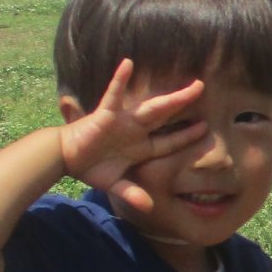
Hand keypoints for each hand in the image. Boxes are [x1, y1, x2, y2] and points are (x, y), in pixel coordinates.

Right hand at [58, 59, 207, 213]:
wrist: (65, 158)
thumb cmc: (91, 168)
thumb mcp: (114, 184)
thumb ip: (131, 194)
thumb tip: (148, 207)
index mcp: (141, 147)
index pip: (169, 141)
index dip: (187, 136)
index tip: (205, 128)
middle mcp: (135, 131)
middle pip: (165, 116)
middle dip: (183, 104)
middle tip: (202, 88)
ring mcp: (122, 121)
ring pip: (150, 107)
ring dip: (169, 98)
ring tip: (187, 86)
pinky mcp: (105, 115)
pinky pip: (112, 95)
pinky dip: (119, 80)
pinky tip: (128, 64)